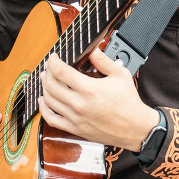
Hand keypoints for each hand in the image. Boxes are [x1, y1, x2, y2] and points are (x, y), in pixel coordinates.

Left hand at [39, 49, 159, 151]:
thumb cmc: (129, 102)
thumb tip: (92, 50)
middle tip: (49, 67)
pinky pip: (51, 119)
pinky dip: (43, 109)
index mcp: (90, 89)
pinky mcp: (75, 129)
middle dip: (47, 73)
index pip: (61, 72)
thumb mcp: (120, 75)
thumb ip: (104, 61)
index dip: (53, 62)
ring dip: (44, 88)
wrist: (135, 127)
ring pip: (49, 101)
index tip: (54, 57)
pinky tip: (43, 101)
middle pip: (51, 85)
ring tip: (46, 79)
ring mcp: (75, 118)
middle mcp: (79, 104)